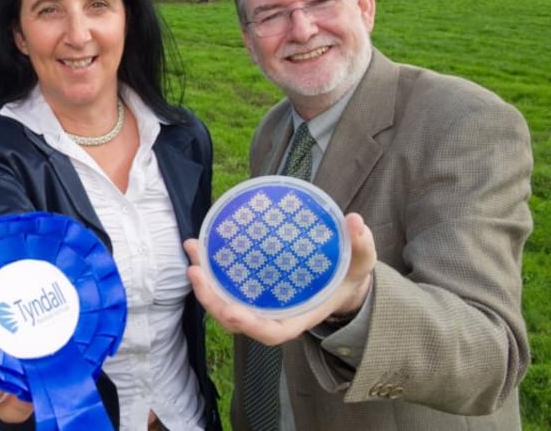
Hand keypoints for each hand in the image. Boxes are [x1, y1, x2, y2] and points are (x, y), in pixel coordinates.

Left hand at [184, 212, 376, 345]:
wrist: (340, 278)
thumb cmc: (349, 275)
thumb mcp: (361, 261)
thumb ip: (361, 244)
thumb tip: (355, 221)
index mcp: (300, 316)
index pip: (272, 331)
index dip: (250, 325)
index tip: (231, 312)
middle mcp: (274, 314)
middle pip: (236, 320)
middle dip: (212, 300)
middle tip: (195, 271)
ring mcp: (259, 303)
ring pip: (224, 303)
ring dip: (204, 281)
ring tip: (192, 249)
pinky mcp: (251, 288)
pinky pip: (225, 286)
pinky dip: (209, 269)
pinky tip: (199, 245)